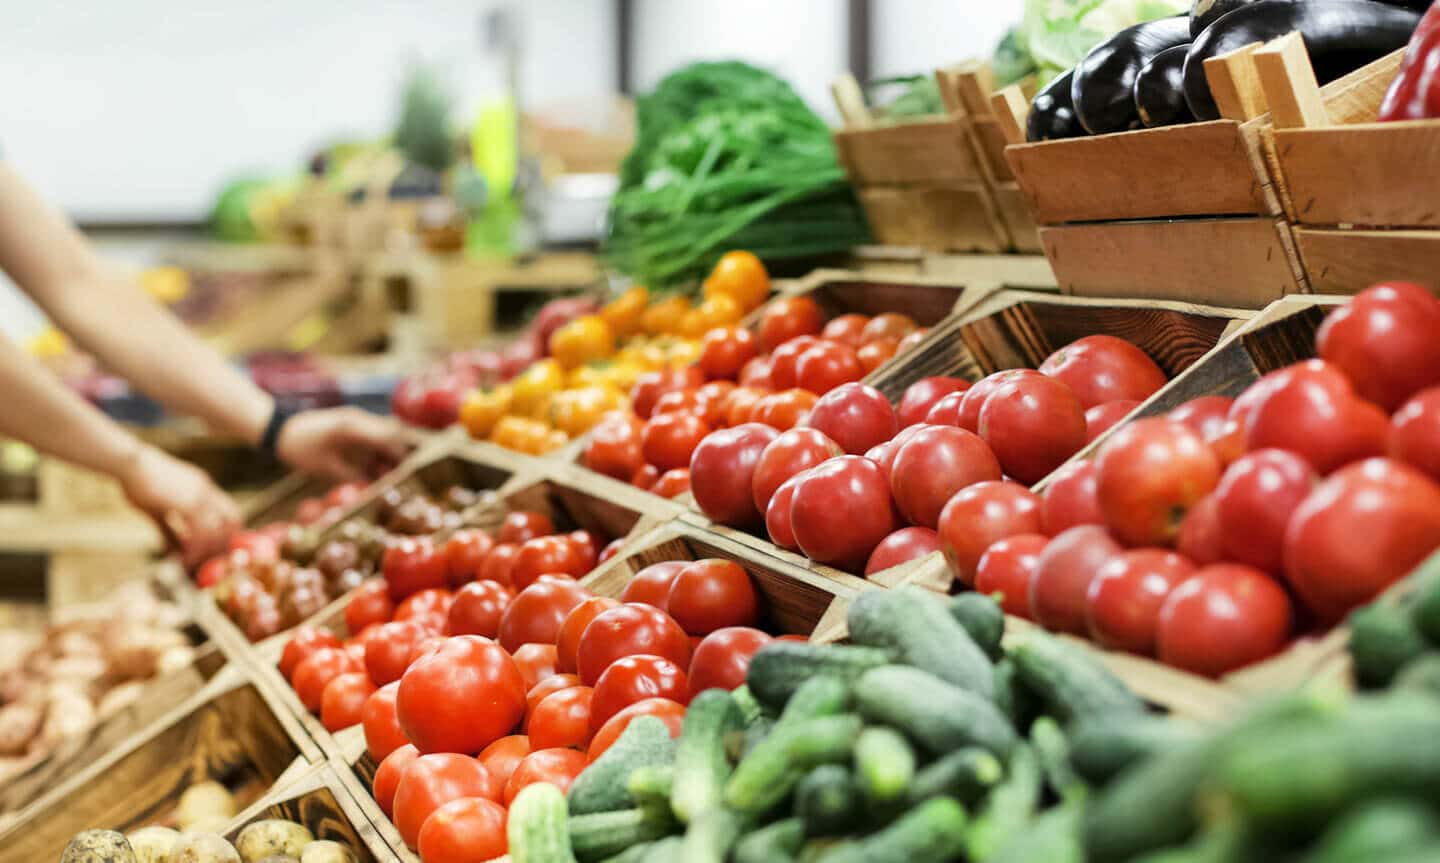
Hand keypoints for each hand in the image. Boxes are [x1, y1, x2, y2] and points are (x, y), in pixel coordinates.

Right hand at [118, 445, 239, 566]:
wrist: (129, 462)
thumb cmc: (138, 483)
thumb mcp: (157, 509)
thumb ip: (169, 530)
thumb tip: (176, 550)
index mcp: (204, 488)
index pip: (230, 513)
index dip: (226, 534)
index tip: (214, 551)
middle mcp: (207, 491)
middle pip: (231, 522)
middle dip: (221, 544)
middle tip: (206, 562)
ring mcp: (200, 497)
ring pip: (216, 532)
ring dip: (205, 552)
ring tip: (191, 565)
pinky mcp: (188, 504)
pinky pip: (199, 533)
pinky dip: (193, 551)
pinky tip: (182, 560)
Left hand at [277, 407, 410, 481]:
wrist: (279, 429)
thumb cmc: (300, 448)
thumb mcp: (326, 467)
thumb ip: (353, 476)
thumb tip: (375, 489)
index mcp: (353, 426)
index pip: (389, 438)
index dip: (401, 457)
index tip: (408, 476)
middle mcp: (360, 420)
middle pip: (392, 436)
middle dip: (400, 458)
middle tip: (403, 480)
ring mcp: (356, 422)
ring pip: (385, 438)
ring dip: (389, 457)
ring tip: (391, 480)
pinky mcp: (352, 428)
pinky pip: (373, 440)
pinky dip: (378, 456)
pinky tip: (378, 473)